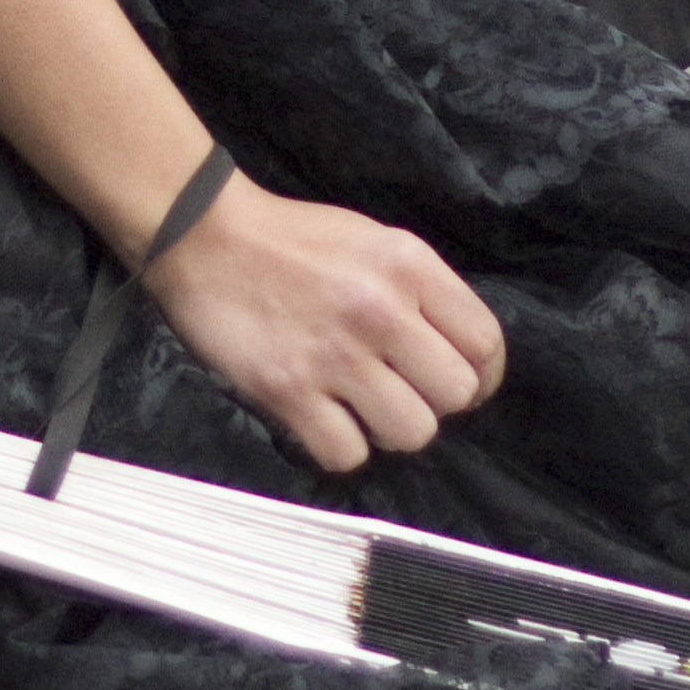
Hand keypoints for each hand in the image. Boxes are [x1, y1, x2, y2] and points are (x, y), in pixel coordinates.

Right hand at [143, 170, 506, 474]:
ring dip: (389, 428)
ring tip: (361, 407)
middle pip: (455, 395)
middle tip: (399, 390)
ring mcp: (334, 354)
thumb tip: (459, 357)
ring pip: (411, 433)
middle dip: (433, 401)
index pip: (485, 344)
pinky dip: (339, 446)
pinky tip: (323, 419)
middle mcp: (380, 310)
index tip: (453, 382)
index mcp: (409, 266)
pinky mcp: (287, 390)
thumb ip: (422, 292)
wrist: (204, 235)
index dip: (479, 375)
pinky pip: (347, 453)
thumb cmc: (294, 241)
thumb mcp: (375, 242)